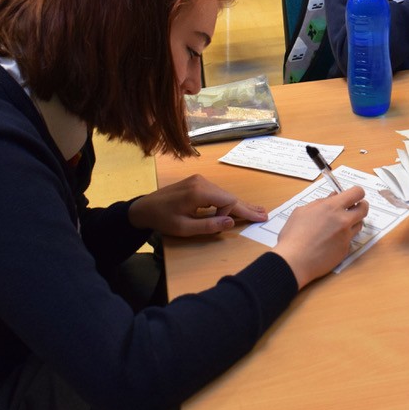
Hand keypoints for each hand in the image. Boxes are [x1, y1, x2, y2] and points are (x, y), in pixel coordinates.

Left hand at [129, 174, 267, 236]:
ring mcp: (199, 181)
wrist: (144, 208)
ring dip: (237, 206)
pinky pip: (217, 193)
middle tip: (265, 214)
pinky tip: (236, 207)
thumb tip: (231, 221)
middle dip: (247, 207)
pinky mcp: (197, 183)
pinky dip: (226, 202)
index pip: (228, 201)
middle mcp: (202, 182)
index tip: (236, 225)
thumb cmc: (162, 219)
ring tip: (255, 212)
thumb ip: (208, 226)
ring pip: (224, 195)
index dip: (237, 214)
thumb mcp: (184, 228)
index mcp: (199, 192)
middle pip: (229, 196)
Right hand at [273, 187, 368, 287]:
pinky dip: (344, 238)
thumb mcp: (302, 212)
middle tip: (353, 208)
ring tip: (339, 225)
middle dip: (360, 206)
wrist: (294, 261)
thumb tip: (332, 196)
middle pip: (364, 209)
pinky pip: (350, 240)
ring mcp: (346, 236)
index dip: (357, 193)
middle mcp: (343, 221)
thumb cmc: (293, 236)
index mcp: (332, 207)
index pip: (357, 193)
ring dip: (353, 222)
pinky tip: (331, 241)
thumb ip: (320, 202)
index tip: (353, 196)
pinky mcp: (345, 250)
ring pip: (359, 225)